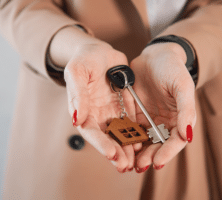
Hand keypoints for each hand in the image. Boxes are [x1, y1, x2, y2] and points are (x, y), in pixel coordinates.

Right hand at [64, 35, 140, 172]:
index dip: (100, 144)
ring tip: (136, 162)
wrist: (99, 52)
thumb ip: (78, 94)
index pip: (90, 132)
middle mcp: (97, 115)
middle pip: (106, 138)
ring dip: (127, 148)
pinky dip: (136, 134)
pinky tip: (144, 143)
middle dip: (116, 152)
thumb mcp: (77, 72)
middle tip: (126, 165)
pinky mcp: (124, 108)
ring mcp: (112, 113)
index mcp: (83, 110)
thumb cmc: (83, 60)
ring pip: (120, 134)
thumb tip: (77, 118)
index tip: (111, 154)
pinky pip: (131, 123)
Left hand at [130, 42, 196, 171]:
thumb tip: (188, 136)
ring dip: (137, 153)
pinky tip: (119, 145)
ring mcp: (150, 120)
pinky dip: (126, 138)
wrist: (155, 55)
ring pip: (144, 140)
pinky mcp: (136, 115)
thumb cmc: (173, 69)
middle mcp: (165, 123)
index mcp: (180, 119)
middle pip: (158, 145)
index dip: (167, 153)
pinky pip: (130, 129)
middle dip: (150, 156)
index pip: (176, 141)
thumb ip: (186, 110)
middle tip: (139, 166)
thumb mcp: (182, 86)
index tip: (157, 163)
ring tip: (129, 162)